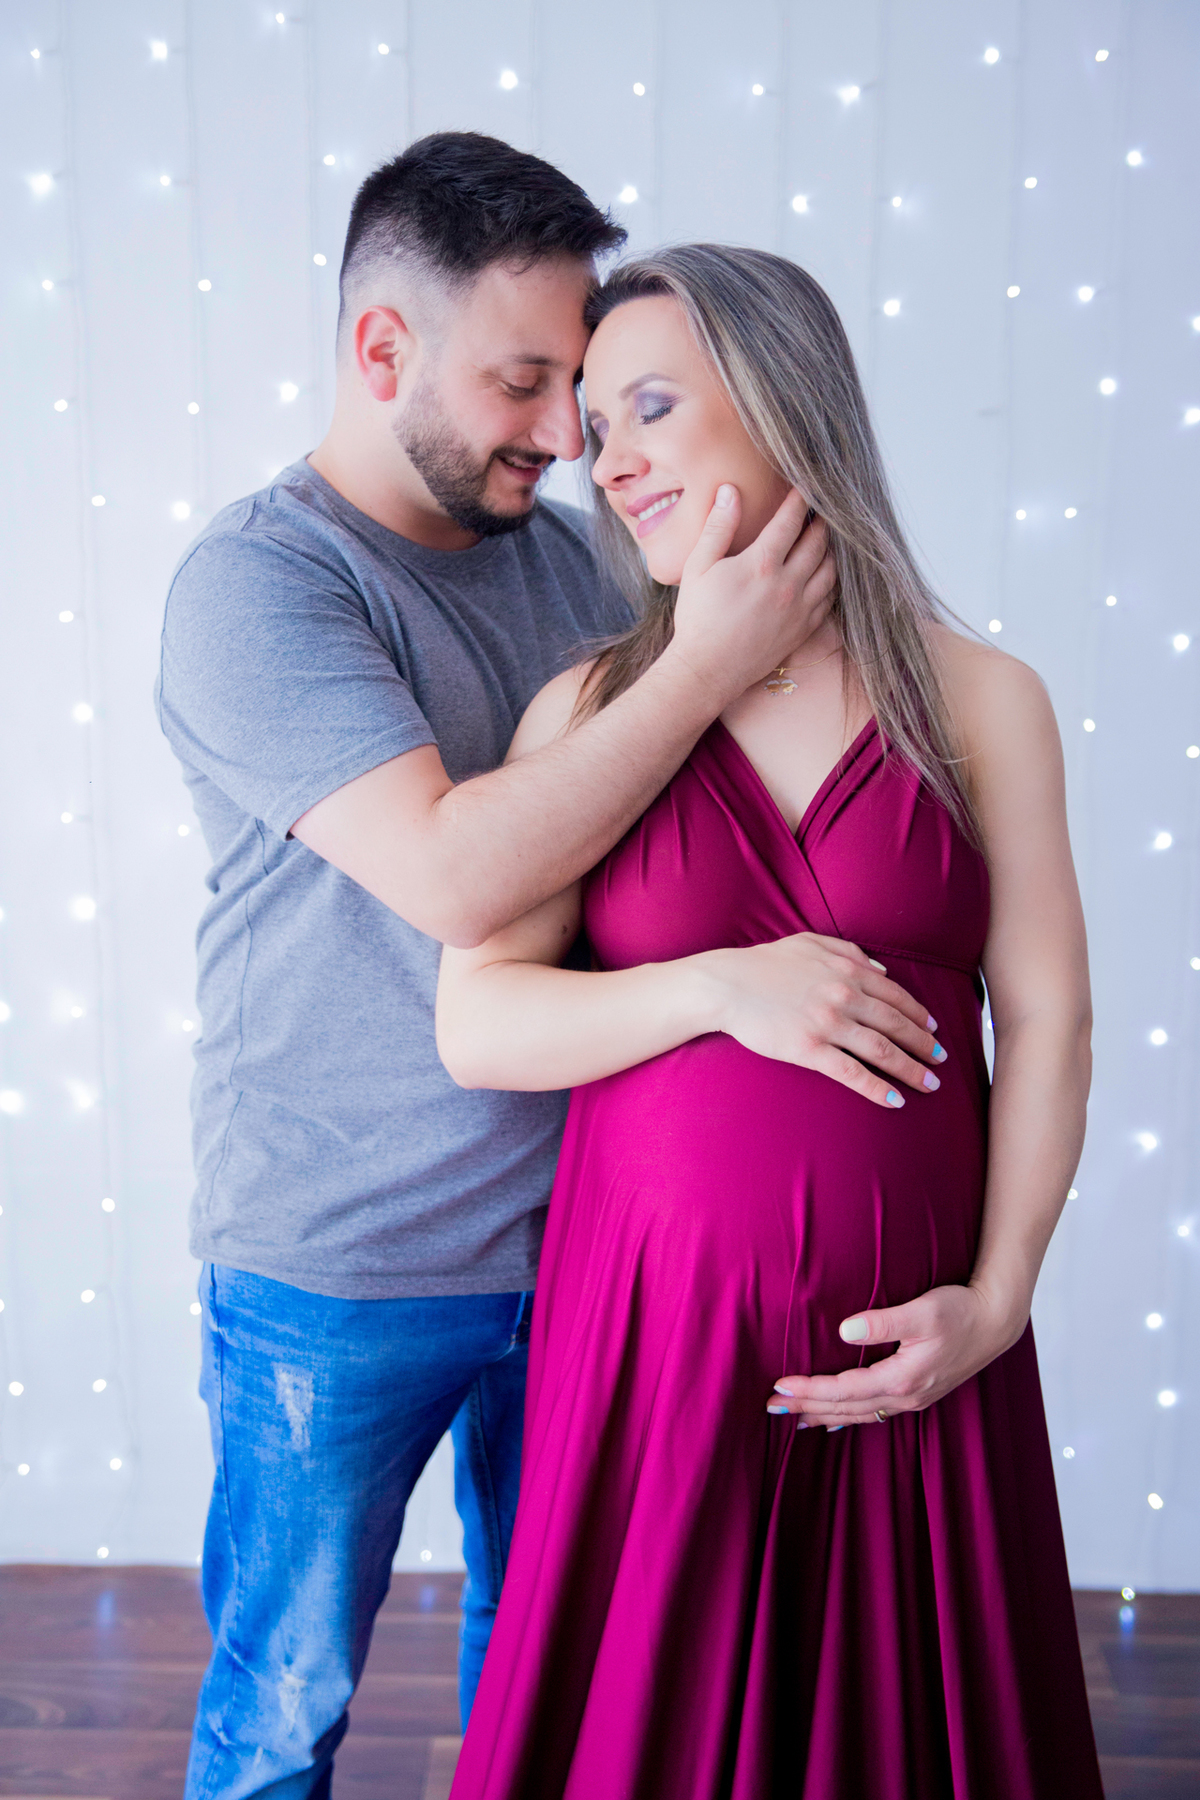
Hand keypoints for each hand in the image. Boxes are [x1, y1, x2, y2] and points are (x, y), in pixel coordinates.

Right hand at [667, 487, 835, 704]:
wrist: (708, 669)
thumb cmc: (698, 618)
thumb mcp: (698, 567)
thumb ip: (718, 527)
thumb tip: (729, 490)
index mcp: (762, 564)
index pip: (791, 521)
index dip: (800, 500)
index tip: (805, 487)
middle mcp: (788, 584)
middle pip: (818, 542)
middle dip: (821, 521)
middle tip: (820, 509)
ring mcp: (800, 608)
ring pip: (831, 569)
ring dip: (830, 549)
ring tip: (825, 538)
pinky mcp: (804, 629)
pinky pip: (830, 598)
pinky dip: (832, 580)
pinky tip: (826, 573)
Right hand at [697, 931, 945, 1106]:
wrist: (727, 985)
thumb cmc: (766, 963)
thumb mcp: (811, 943)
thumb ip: (850, 952)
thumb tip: (882, 971)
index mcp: (848, 971)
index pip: (896, 996)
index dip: (919, 1015)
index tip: (934, 1030)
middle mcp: (844, 997)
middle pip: (897, 1025)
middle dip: (924, 1045)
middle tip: (942, 1060)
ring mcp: (828, 1024)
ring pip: (882, 1051)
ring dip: (912, 1069)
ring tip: (930, 1084)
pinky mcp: (809, 1050)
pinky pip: (851, 1072)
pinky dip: (877, 1088)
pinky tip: (895, 1100)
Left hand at [766, 1283, 1027, 1426]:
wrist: (996, 1321)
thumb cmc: (960, 1310)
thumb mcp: (923, 1311)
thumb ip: (884, 1322)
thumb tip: (844, 1330)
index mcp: (903, 1378)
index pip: (844, 1389)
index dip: (810, 1389)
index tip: (779, 1386)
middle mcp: (906, 1396)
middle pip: (846, 1408)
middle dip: (807, 1406)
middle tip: (771, 1407)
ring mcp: (913, 1398)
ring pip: (858, 1414)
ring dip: (825, 1415)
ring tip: (795, 1418)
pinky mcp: (918, 1392)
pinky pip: (874, 1412)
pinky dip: (849, 1415)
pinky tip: (838, 1419)